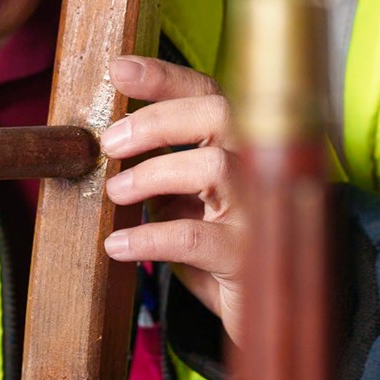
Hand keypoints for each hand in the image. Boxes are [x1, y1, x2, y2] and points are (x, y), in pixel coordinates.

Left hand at [98, 55, 247, 340]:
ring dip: (153, 174)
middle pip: (218, 114)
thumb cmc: (222, 248)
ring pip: (213, 167)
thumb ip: (164, 168)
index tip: (119, 68)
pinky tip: (118, 244)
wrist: (269, 311)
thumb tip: (111, 141)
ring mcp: (260, 211)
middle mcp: (261, 166)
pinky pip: (196, 237)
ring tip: (115, 193)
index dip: (164, 76)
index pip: (209, 92)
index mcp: (244, 145)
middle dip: (157, 121)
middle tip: (110, 143)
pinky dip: (149, 237)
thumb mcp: (190, 201)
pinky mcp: (248, 258)